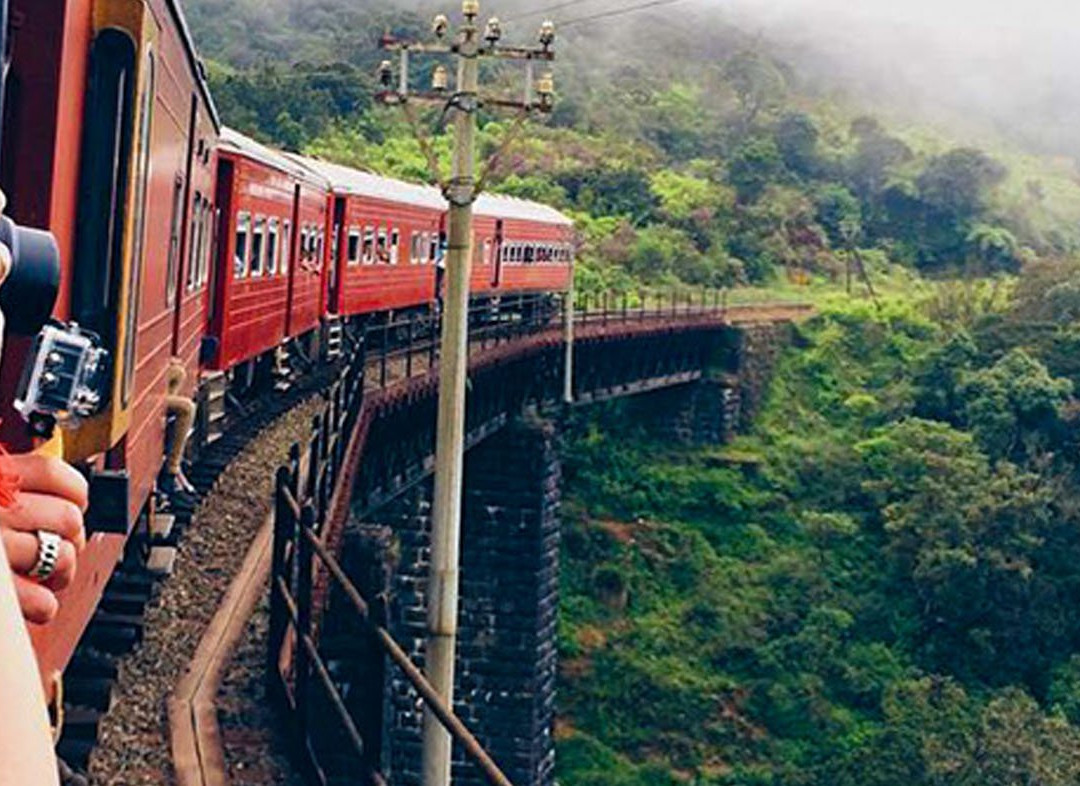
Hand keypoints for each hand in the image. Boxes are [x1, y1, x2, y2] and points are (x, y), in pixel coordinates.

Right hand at [0, 454, 88, 623]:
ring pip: (62, 558)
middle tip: (58, 545)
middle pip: (68, 518)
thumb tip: (44, 470)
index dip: (74, 490)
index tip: (74, 502)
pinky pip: (39, 600)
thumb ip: (5, 479)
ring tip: (49, 575)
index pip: (53, 473)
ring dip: (62, 571)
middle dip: (72, 537)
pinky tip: (37, 601)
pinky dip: (43, 605)